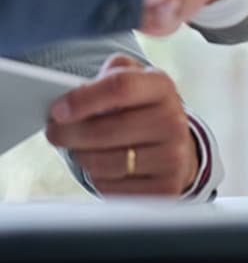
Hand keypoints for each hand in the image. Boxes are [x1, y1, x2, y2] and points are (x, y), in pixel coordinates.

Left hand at [45, 55, 199, 196]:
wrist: (177, 149)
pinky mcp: (163, 188)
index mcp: (162, 87)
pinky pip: (111, 187)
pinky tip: (103, 167)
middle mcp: (172, 120)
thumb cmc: (145, 111)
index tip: (58, 110)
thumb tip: (78, 93)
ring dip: (81, 157)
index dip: (83, 98)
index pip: (120, 86)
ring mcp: (171, 156)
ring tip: (81, 148)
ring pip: (103, 162)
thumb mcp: (137, 82)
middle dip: (69, 133)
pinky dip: (98, 179)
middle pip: (105, 130)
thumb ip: (113, 73)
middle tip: (55, 132)